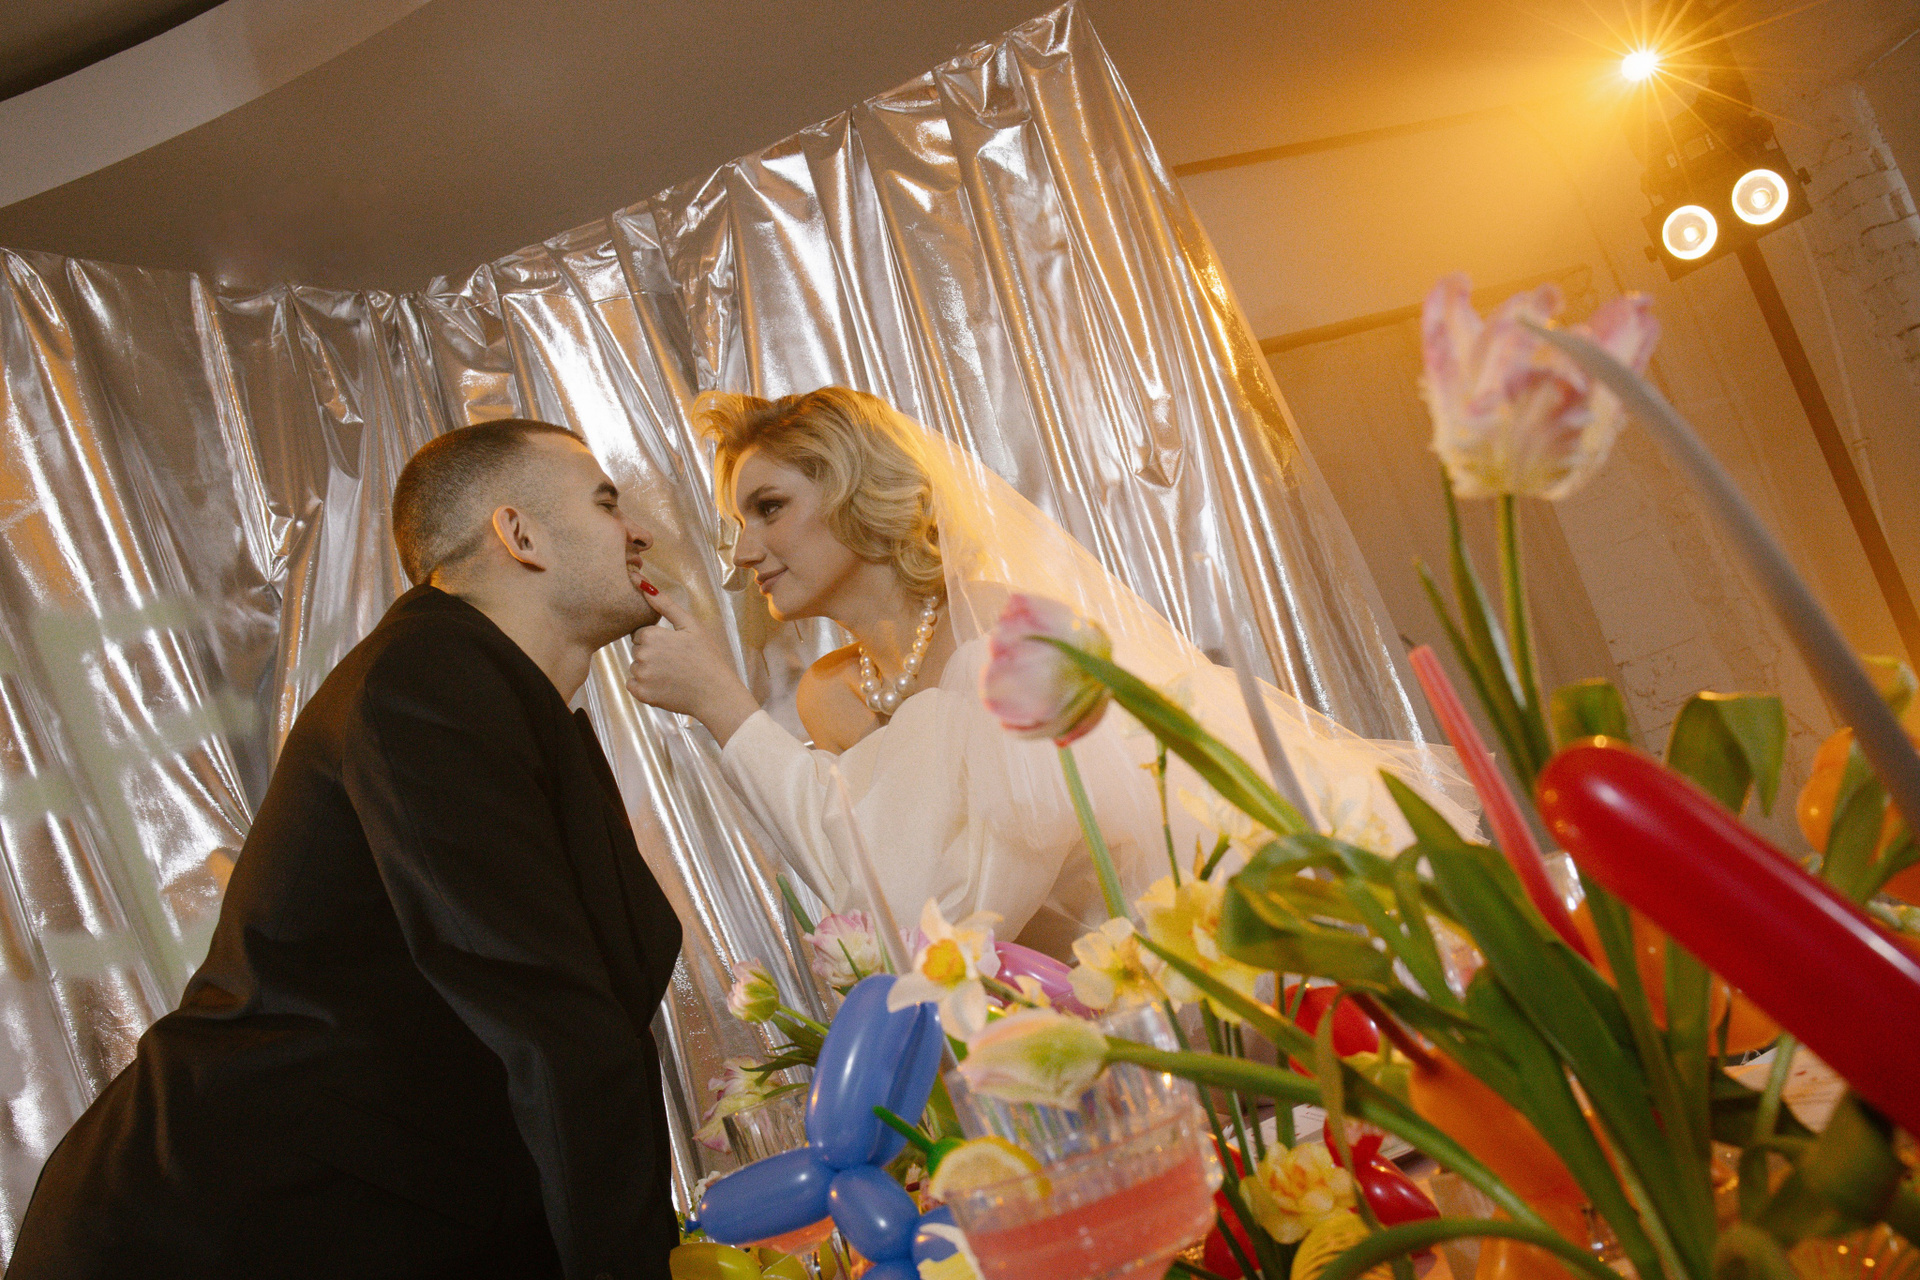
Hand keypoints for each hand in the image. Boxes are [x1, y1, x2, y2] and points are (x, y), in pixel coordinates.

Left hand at [625, 589, 762, 745]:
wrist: (715, 692)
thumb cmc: (706, 656)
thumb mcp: (690, 625)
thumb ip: (664, 604)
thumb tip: (640, 581)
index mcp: (651, 635)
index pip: (641, 633)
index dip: (658, 639)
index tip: (674, 647)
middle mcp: (641, 655)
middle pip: (637, 650)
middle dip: (651, 653)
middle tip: (675, 661)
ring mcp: (641, 676)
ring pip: (635, 667)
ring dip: (648, 670)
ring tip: (672, 674)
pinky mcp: (641, 694)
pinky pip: (633, 685)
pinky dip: (644, 686)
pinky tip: (664, 685)